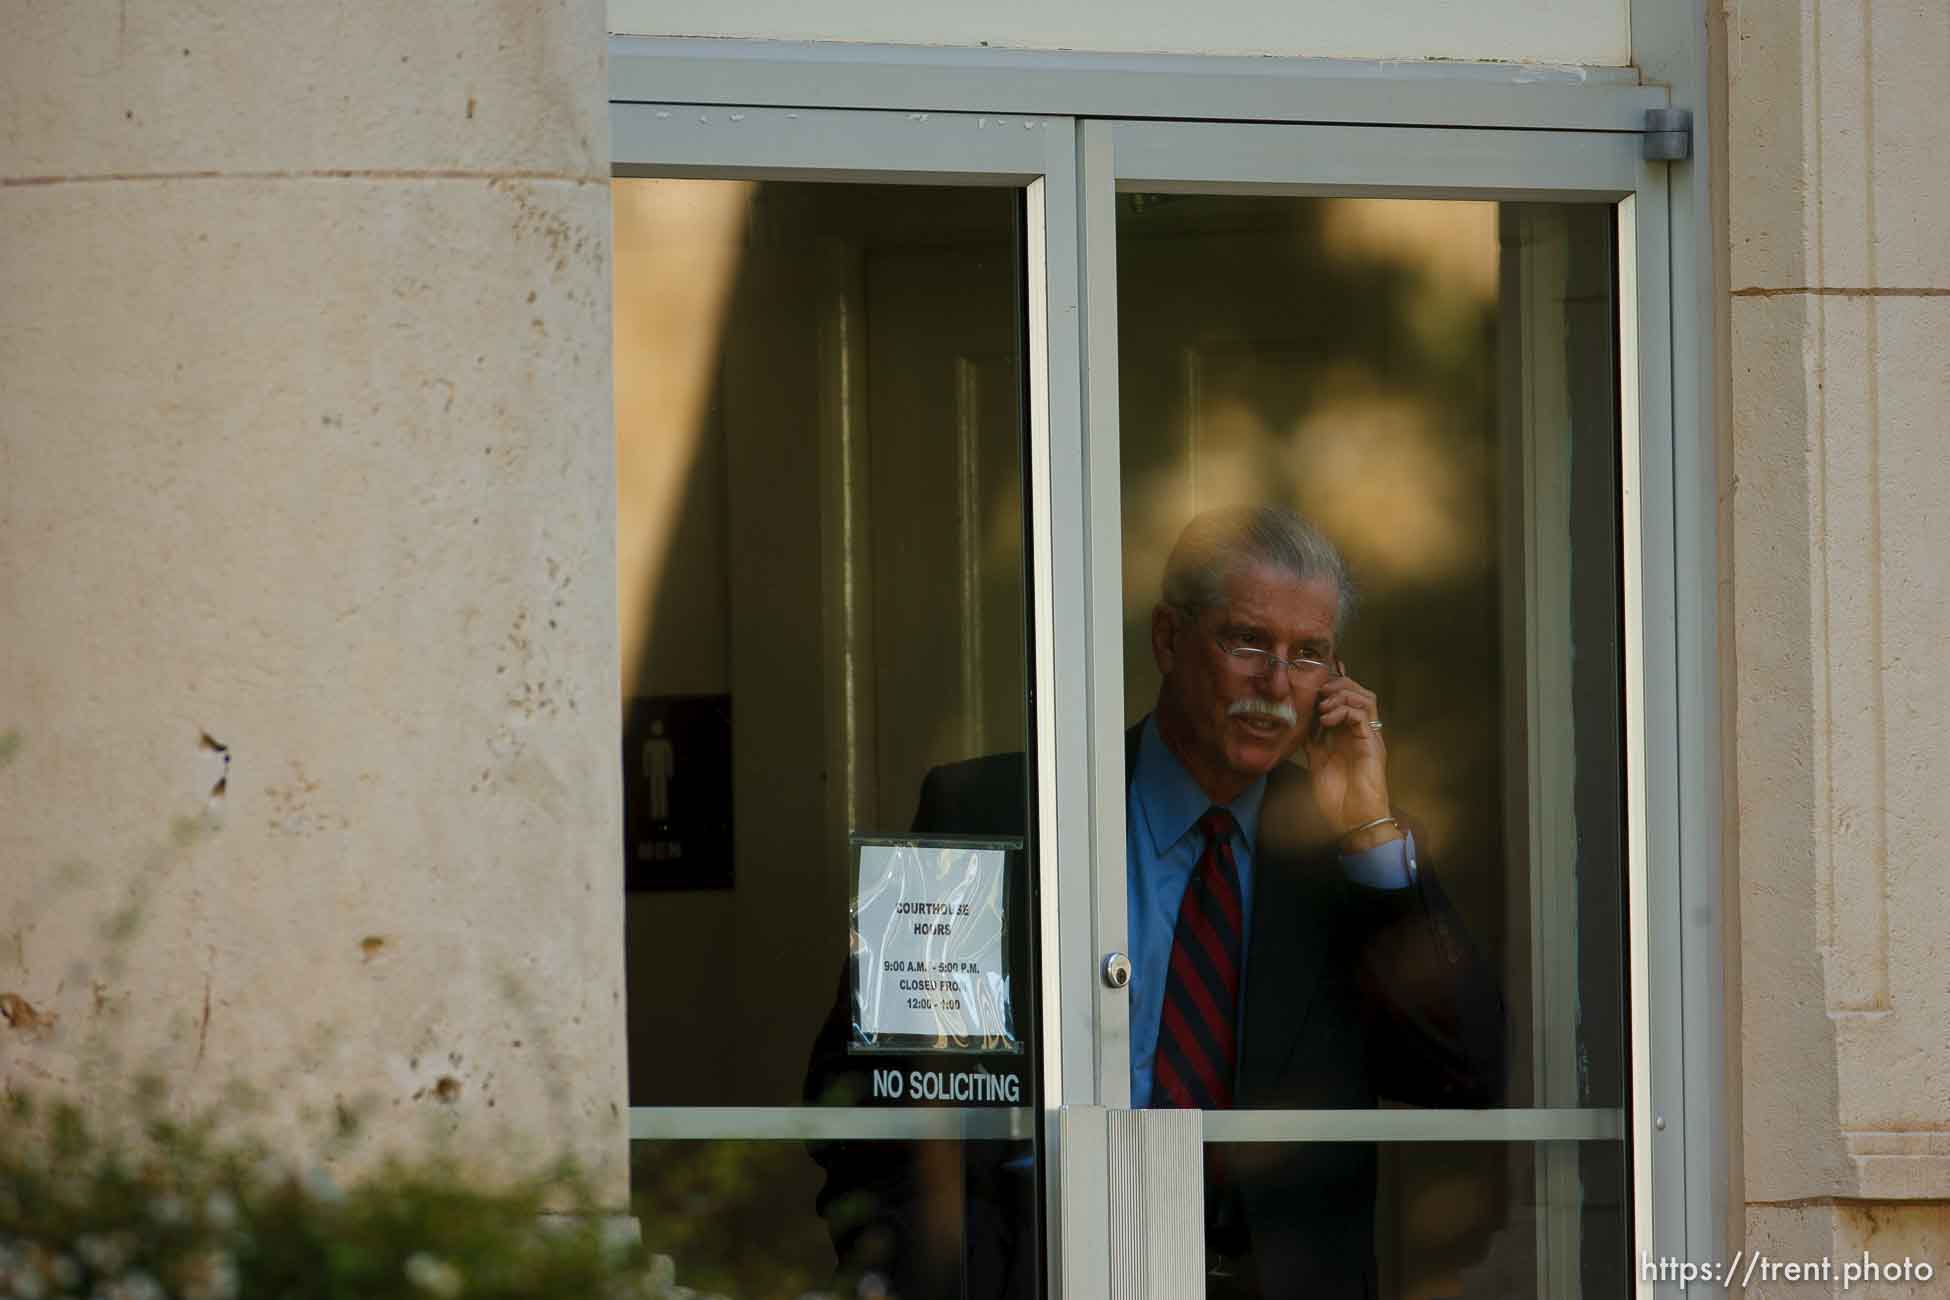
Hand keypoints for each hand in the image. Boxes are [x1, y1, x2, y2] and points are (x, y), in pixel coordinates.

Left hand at [1303, 664, 1398, 850]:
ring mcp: (1369, 736)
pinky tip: (1325, 720)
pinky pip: (1362, 715)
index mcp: (1348, 734)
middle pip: (1358, 692)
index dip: (1328, 690)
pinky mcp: (1373, 743)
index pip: (1345, 699)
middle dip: (1337, 685)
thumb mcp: (1317, 762)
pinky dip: (1343, 711)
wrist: (1353, 821)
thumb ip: (1313, 742)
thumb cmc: (1338, 798)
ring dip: (1341, 695)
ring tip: (1322, 706)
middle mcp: (1361, 731)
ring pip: (1365, 697)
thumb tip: (1300, 725)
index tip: (1307, 691)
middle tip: (1317, 693)